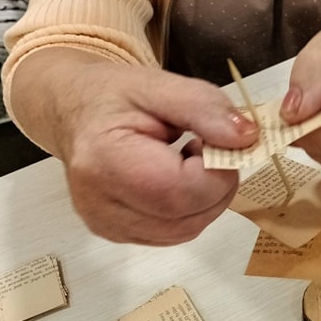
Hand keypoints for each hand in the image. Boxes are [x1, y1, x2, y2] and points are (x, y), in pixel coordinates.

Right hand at [10, 48, 257, 244]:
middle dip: (216, 186)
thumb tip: (247, 138)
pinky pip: (172, 233)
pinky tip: (175, 178)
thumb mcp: (160, 85)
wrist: (73, 111)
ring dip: (204, 199)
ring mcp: (105, 225)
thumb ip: (206, 109)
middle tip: (209, 148)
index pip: (181, 191)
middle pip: (186, 218)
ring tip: (189, 161)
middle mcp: (99, 204)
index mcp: (105, 161)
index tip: (217, 140)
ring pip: (185, 231)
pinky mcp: (115, 234)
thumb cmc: (114, 96)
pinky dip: (188, 209)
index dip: (217, 173)